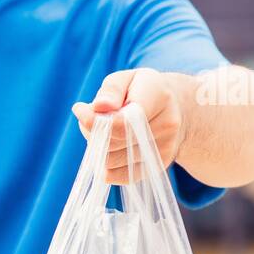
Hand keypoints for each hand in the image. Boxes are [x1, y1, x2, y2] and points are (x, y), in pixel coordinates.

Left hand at [71, 68, 186, 184]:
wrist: (173, 109)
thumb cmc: (142, 91)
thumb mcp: (127, 78)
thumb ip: (111, 89)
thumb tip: (99, 107)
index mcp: (160, 97)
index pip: (123, 119)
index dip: (94, 120)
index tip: (80, 109)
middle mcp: (167, 125)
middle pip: (114, 141)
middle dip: (93, 131)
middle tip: (92, 118)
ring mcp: (164, 149)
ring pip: (112, 160)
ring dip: (97, 148)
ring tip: (103, 132)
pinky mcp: (156, 167)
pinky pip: (119, 176)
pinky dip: (105, 165)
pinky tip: (109, 149)